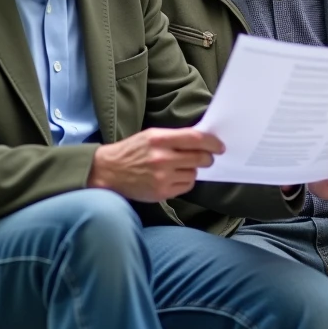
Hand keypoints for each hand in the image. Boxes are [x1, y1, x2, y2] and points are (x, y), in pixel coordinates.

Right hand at [88, 128, 223, 202]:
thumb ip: (174, 137)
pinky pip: (186, 186)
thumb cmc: (131, 151)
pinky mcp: (161, 192)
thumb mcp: (150, 135)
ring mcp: (162, 177)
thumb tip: (201, 140)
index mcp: (159, 138)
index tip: (220, 146)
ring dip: (193, 170)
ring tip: (181, 167)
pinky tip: (175, 177)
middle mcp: (162, 158)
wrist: (108, 171)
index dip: (212, 142)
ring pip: (194, 173)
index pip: (195, 139)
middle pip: (199, 158)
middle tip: (207, 158)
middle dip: (207, 158)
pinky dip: (185, 181)